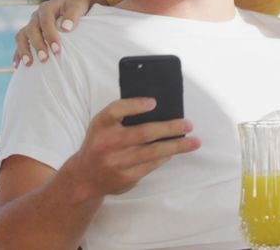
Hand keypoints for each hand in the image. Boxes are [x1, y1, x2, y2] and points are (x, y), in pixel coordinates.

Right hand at [12, 0, 106, 66]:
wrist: (72, 4)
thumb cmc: (76, 6)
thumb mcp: (78, 6)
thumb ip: (73, 15)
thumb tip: (66, 28)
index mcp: (47, 8)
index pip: (46, 22)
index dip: (50, 36)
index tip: (57, 49)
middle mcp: (36, 16)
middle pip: (31, 30)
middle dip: (37, 45)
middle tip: (44, 59)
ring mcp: (31, 24)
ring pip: (21, 36)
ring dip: (24, 50)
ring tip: (29, 64)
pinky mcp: (30, 33)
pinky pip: (21, 43)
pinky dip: (18, 53)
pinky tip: (18, 66)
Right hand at [67, 97, 200, 196]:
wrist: (85, 176)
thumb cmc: (100, 143)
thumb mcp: (102, 125)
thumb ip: (123, 115)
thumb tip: (159, 108)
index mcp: (101, 124)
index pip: (117, 109)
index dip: (135, 105)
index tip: (154, 102)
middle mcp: (107, 143)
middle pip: (143, 132)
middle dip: (169, 127)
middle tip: (188, 124)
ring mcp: (117, 162)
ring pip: (153, 152)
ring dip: (177, 146)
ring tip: (194, 141)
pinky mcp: (126, 177)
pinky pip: (152, 165)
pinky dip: (166, 157)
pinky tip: (175, 151)